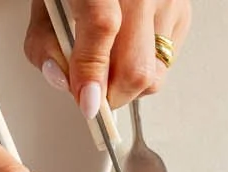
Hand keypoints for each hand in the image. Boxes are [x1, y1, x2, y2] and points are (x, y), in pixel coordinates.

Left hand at [25, 0, 192, 115]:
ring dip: (126, 85)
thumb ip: (45, 42)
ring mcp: (168, 1)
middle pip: (137, 68)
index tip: (87, 104)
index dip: (92, 74)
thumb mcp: (48, 3)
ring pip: (154, 76)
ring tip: (108, 63)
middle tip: (90, 91)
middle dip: (111, 95)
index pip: (102, 28)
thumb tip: (62, 80)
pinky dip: (142, 67)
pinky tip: (127, 46)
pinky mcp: (182, 14)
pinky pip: (164, 64)